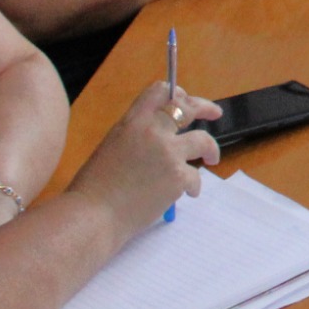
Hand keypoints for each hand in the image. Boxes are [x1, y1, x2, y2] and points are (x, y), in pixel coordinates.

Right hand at [69, 79, 222, 236]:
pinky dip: (193, 186)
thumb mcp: (111, 148)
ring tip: (211, 159)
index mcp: (132, 121)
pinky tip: (188, 194)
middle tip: (215, 113)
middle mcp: (152, 131)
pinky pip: (195, 177)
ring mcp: (168, 152)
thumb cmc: (93, 188)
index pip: (160, 91)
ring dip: (210, 150)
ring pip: (203, 140)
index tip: (186, 100)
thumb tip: (158, 140)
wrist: (93, 216)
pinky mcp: (178, 176)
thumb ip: (135, 137)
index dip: (177, 93)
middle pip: (188, 107)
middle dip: (206, 108)